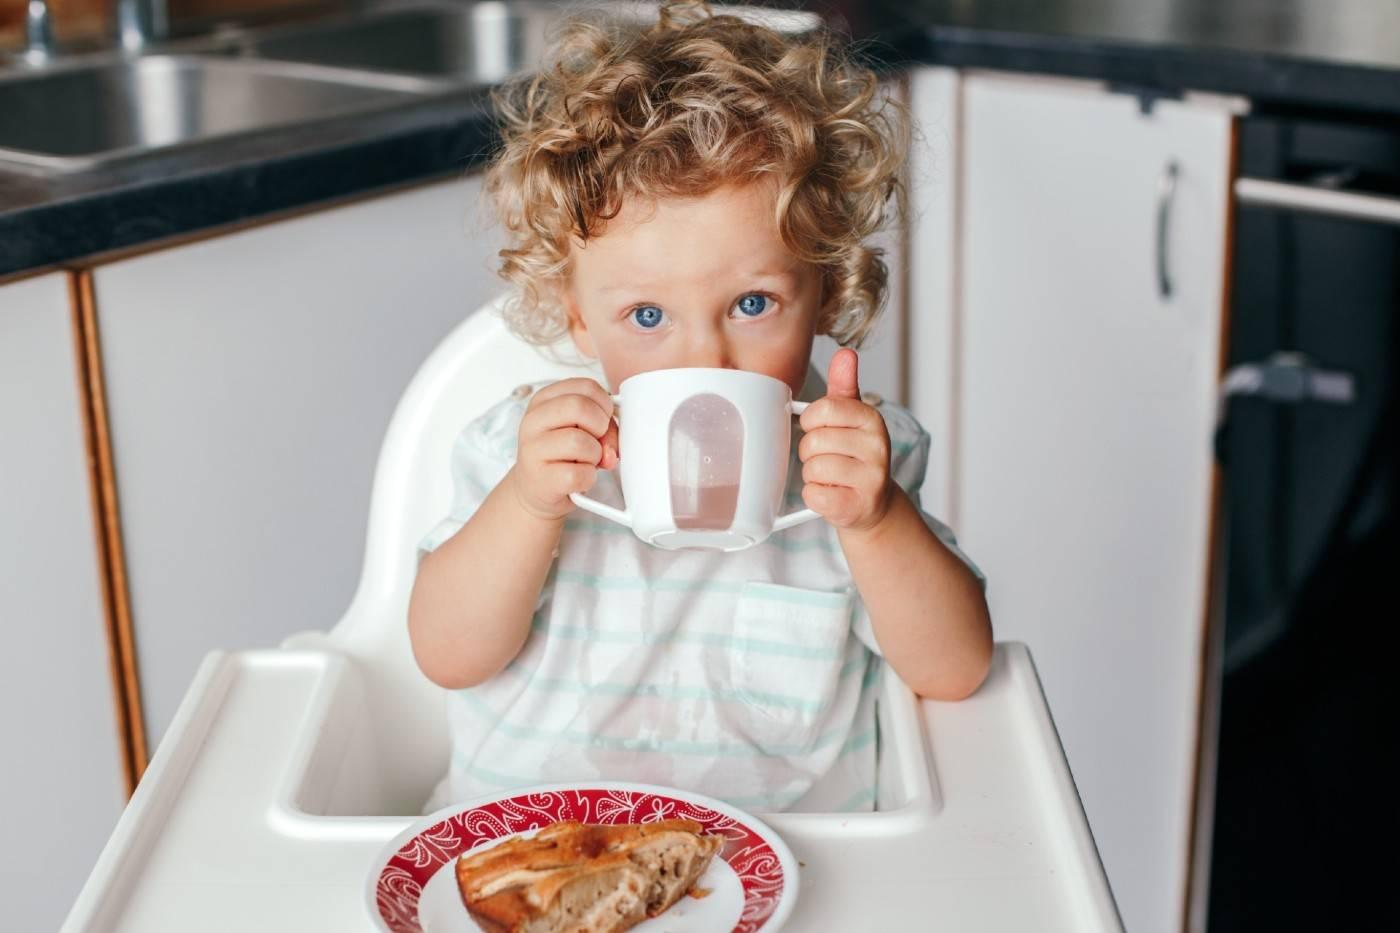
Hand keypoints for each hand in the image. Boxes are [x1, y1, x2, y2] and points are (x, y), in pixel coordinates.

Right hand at [507, 378, 619, 520]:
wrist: (537, 489)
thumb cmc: (563, 454)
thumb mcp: (582, 429)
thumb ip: (604, 428)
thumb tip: (612, 449)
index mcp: (545, 400)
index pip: (586, 386)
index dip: (605, 405)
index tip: (602, 420)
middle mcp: (533, 421)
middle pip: (580, 406)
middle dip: (600, 426)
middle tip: (596, 441)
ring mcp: (533, 450)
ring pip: (580, 441)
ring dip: (595, 455)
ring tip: (585, 461)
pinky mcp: (541, 478)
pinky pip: (580, 474)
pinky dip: (589, 478)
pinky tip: (580, 478)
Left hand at [797, 349, 894, 532]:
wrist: (873, 503)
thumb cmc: (855, 456)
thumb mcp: (851, 419)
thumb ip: (844, 386)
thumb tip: (846, 354)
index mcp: (873, 421)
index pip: (825, 409)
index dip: (811, 421)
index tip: (818, 428)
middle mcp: (878, 449)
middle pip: (815, 440)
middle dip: (810, 451)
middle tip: (825, 457)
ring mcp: (870, 480)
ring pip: (813, 468)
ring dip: (812, 474)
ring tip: (830, 476)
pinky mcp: (856, 506)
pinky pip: (814, 494)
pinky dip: (814, 495)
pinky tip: (830, 492)